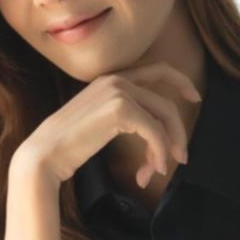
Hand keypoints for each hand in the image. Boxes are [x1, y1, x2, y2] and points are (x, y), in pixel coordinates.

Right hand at [14, 62, 202, 189]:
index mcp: (109, 79)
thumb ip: (124, 116)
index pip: (156, 69)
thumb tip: (156, 133)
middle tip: (183, 156)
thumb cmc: (67, 146)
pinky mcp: (121, 108)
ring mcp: (118, 91)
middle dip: (177, 131)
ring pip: (164, 116)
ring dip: (169, 146)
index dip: (180, 81)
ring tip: (160, 170)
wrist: (45, 154)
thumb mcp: (98, 123)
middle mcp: (115, 79)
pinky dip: (159, 153)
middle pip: (165, 102)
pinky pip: (155, 132)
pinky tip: (152, 170)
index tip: (194, 97)